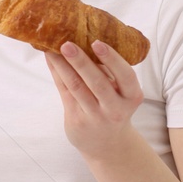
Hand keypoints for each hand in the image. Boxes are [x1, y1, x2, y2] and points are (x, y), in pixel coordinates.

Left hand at [44, 40, 143, 159]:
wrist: (107, 144)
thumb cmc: (112, 108)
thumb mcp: (120, 94)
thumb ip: (109, 72)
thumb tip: (85, 37)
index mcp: (132, 96)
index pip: (125, 76)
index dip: (112, 59)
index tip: (97, 42)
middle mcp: (116, 108)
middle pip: (97, 82)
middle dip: (81, 61)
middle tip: (66, 43)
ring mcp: (95, 116)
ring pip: (76, 87)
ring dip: (62, 65)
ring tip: (52, 48)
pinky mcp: (77, 120)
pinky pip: (65, 92)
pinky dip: (57, 73)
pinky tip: (50, 59)